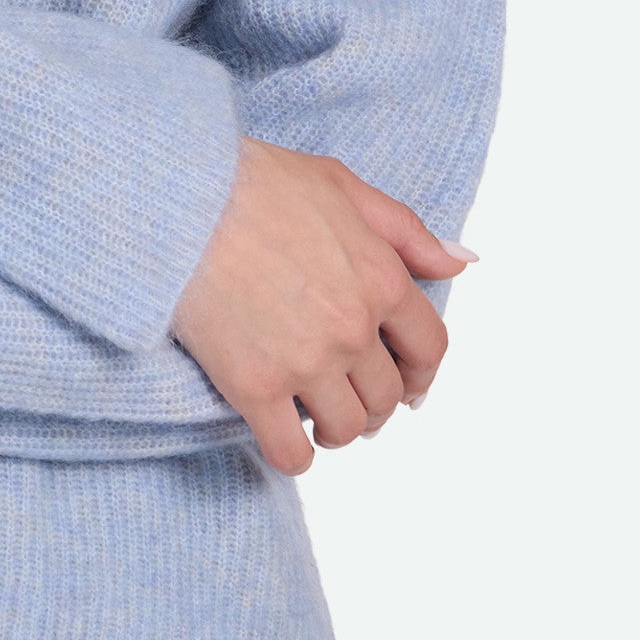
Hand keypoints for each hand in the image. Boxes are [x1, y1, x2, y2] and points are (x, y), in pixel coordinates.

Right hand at [169, 139, 474, 474]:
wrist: (177, 197)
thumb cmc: (253, 182)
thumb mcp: (341, 186)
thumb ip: (406, 230)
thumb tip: (462, 263)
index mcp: (380, 278)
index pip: (428, 348)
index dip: (421, 374)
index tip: (408, 386)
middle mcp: (352, 328)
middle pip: (387, 396)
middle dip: (375, 402)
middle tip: (349, 399)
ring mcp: (305, 361)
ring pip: (347, 428)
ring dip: (337, 430)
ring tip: (315, 417)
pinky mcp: (254, 386)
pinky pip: (292, 452)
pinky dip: (295, 456)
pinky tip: (283, 438)